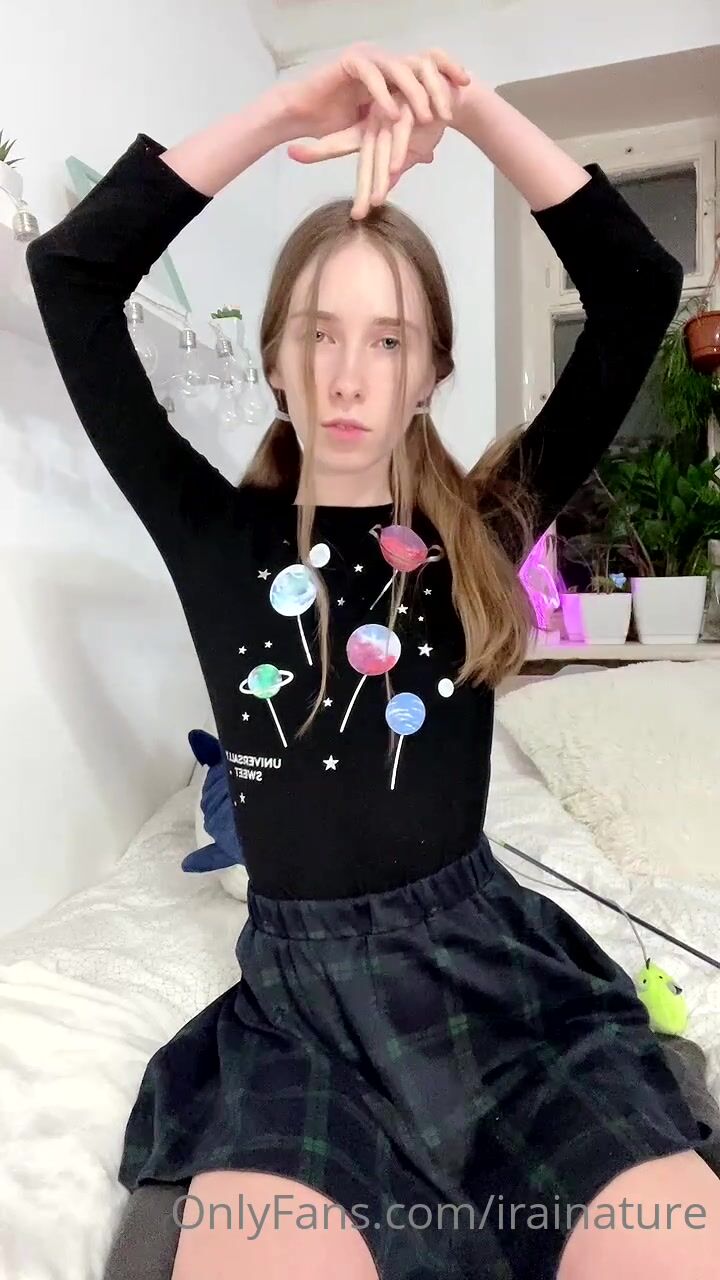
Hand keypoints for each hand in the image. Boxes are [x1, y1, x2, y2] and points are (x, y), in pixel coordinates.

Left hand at [287, 51, 468, 217]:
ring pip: (382, 150)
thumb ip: (396, 169)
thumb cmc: (428, 123)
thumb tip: (383, 191)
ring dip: (380, 178)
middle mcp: (377, 120)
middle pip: (364, 159)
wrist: (454, 96)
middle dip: (360, 188)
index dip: (319, 149)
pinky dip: (400, 151)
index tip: (293, 153)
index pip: (342, 144)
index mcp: (371, 128)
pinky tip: (394, 170)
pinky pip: (403, 133)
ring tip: (374, 202)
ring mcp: (393, 114)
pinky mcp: (412, 108)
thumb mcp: (410, 150)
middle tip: (355, 212)